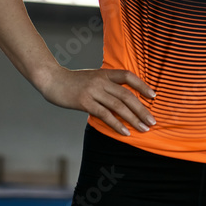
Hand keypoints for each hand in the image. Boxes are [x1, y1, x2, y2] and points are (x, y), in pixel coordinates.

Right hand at [38, 66, 156, 135]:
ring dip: (133, 119)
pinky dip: (117, 124)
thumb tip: (121, 98)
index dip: (142, 85)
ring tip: (144, 129)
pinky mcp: (84, 102)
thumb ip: (106, 84)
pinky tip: (125, 132)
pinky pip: (105, 115)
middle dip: (142, 110)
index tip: (153, 96)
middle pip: (127, 95)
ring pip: (118, 106)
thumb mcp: (92, 78)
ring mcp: (93, 91)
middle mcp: (101, 81)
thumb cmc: (73, 81)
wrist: (52, 80)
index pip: (128, 76)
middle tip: (153, 121)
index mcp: (104, 73)